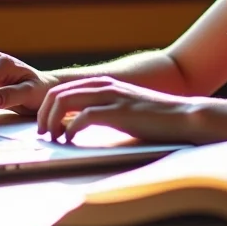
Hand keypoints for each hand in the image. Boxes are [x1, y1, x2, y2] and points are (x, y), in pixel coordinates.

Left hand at [37, 76, 200, 143]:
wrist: (183, 117)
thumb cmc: (154, 119)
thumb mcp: (122, 110)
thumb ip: (101, 112)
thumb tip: (75, 125)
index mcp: (103, 84)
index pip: (61, 90)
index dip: (46, 109)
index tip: (44, 127)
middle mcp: (104, 86)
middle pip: (57, 94)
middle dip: (43, 115)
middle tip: (43, 134)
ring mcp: (111, 96)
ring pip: (65, 102)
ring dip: (52, 122)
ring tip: (52, 138)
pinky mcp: (119, 111)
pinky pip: (83, 116)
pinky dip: (71, 129)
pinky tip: (70, 140)